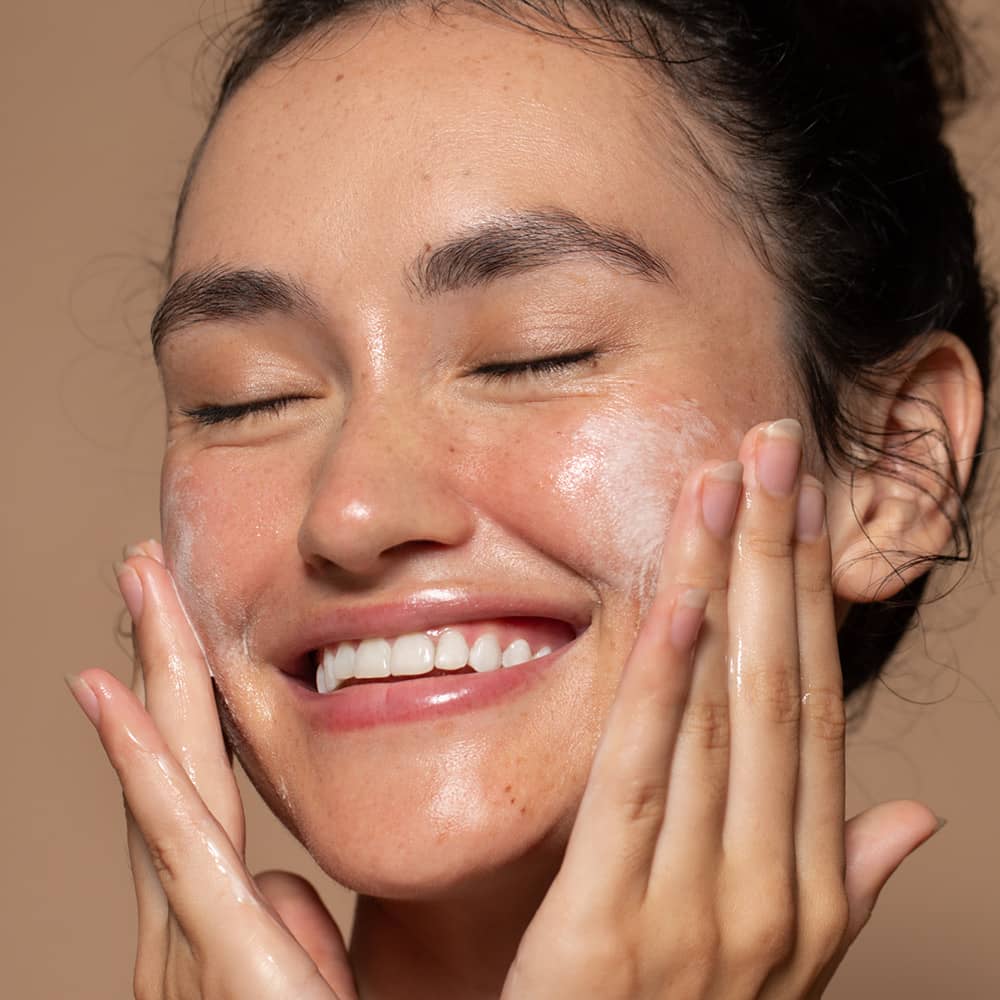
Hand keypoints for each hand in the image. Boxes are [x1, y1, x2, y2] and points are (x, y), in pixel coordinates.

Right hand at [68, 542, 356, 999]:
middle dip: (162, 660)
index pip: (205, 789)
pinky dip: (137, 764)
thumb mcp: (309, 993)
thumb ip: (289, 934)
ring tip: (139, 578)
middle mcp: (190, 922)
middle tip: (147, 570)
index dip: (189, 707)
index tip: (182, 634)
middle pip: (179, 763)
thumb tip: (283, 878)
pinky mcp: (215, 966)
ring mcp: (189, 941)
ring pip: (169, 778)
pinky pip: (175, 844)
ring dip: (152, 671)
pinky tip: (103, 689)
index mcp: (223, 924)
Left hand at [501, 420, 941, 998]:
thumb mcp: (780, 966)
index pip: (812, 711)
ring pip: (714, 713)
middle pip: (774, 687)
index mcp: (805, 889)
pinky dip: (660, 685)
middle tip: (770, 446)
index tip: (800, 506)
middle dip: (774, 558)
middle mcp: (766, 890)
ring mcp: (696, 911)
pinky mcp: (607, 926)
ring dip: (720, 585)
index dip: (809, 599)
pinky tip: (672, 599)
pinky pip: (641, 780)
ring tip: (722, 483)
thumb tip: (918, 813)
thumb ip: (846, 885)